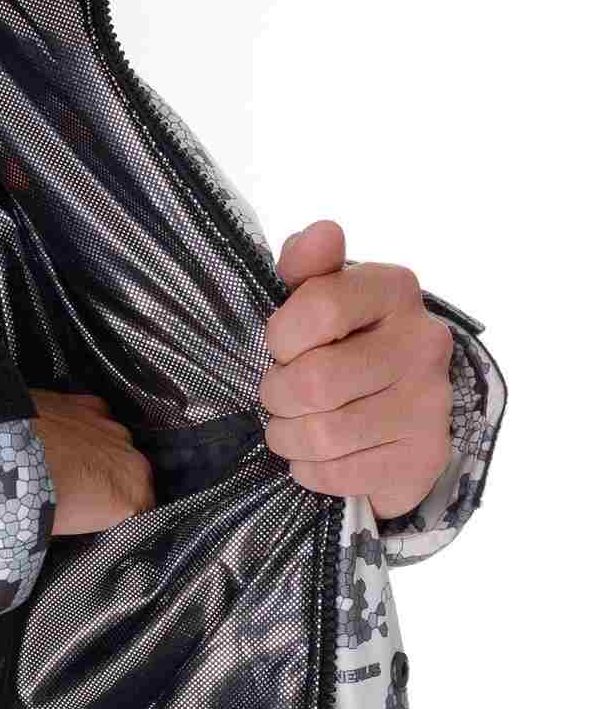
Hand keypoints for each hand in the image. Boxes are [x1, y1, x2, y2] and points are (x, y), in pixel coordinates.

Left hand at [30, 389, 155, 535]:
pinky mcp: (90, 403)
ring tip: (68, 466)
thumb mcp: (65, 529)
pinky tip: (62, 439)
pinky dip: (86, 430)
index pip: (142, 514)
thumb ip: (89, 522)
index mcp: (133, 497)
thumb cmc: (32, 499)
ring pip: (118, 448)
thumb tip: (83, 519)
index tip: (103, 523)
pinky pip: (98, 422)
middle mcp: (133, 460)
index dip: (122, 519)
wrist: (0, 451)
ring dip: (100, 457)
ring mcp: (113, 428)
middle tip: (83, 499)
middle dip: (114, 487)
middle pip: (134, 479)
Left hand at [260, 220, 454, 519]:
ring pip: (324, 433)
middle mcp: (423, 342)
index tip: (281, 348)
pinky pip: (339, 474)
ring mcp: (430, 403)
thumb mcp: (323, 298)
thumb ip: (309, 266)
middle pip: (316, 381)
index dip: (282, 337)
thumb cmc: (347, 347)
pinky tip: (316, 456)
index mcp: (395, 290)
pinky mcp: (425, 456)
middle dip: (278, 395)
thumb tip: (319, 234)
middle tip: (279, 397)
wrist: (400, 415)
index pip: (321, 306)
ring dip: (289, 437)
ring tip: (291, 428)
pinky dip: (311, 470)